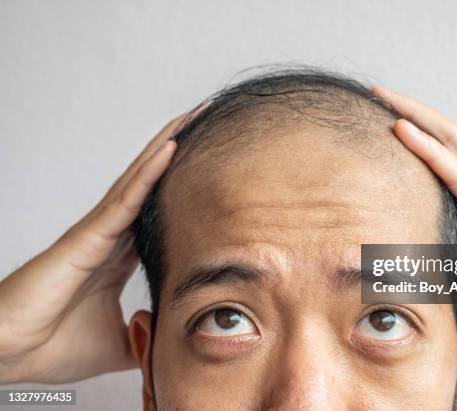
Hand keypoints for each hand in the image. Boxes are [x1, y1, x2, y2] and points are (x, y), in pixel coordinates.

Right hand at [0, 108, 199, 383]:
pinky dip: (151, 172)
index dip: (186, 189)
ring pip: (142, 179)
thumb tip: (170, 344)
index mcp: (120, 255)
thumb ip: (146, 339)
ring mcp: (99, 230)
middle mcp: (112, 235)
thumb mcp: (118, 345)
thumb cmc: (53, 345)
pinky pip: (127, 197)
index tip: (214, 170)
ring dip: (169, 146)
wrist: (11, 355)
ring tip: (195, 116)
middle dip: (181, 152)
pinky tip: (172, 147)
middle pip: (153, 184)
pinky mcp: (88, 235)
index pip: (160, 213)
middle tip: (208, 120)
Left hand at [372, 86, 456, 363]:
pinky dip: (429, 151)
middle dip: (412, 114)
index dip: (416, 145)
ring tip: (385, 96)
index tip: (381, 130)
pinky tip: (403, 128)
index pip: (443, 168)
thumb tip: (411, 290)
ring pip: (453, 144)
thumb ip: (446, 285)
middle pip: (447, 142)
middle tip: (377, 94)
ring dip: (418, 117)